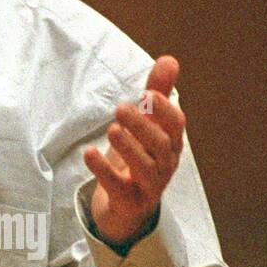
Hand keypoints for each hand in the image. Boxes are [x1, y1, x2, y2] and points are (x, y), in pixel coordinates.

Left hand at [84, 56, 185, 247]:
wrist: (127, 208)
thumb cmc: (140, 158)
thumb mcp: (147, 126)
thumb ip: (156, 94)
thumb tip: (170, 59)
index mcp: (170, 144)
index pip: (176, 125)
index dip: (165, 110)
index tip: (148, 94)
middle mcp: (165, 165)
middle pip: (161, 145)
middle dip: (144, 126)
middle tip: (121, 108)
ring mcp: (149, 187)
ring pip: (146, 169)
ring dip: (129, 148)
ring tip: (111, 130)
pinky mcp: (130, 203)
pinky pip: (119, 188)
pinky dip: (104, 171)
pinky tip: (89, 153)